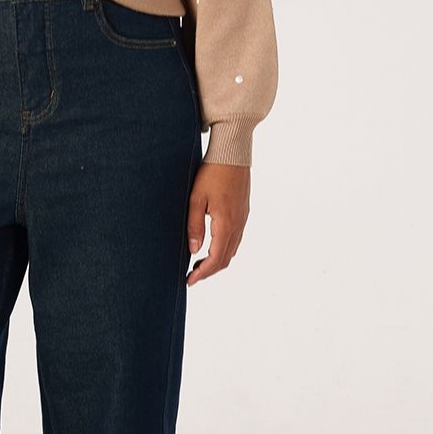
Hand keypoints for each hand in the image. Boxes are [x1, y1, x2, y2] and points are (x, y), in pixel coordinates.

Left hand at [185, 160, 249, 284]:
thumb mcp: (196, 199)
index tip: (190, 280)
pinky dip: (224, 249)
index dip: (203, 273)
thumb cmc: (212, 173)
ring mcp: (242, 219)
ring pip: (232, 250)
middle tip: (192, 275)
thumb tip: (194, 250)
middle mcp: (238, 225)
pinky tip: (212, 245)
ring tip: (199, 263)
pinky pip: (235, 239)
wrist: (232, 153)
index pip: (216, 259)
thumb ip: (194, 226)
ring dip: (217, 260)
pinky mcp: (243, 212)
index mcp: (226, 224)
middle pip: (226, 259)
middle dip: (209, 271)